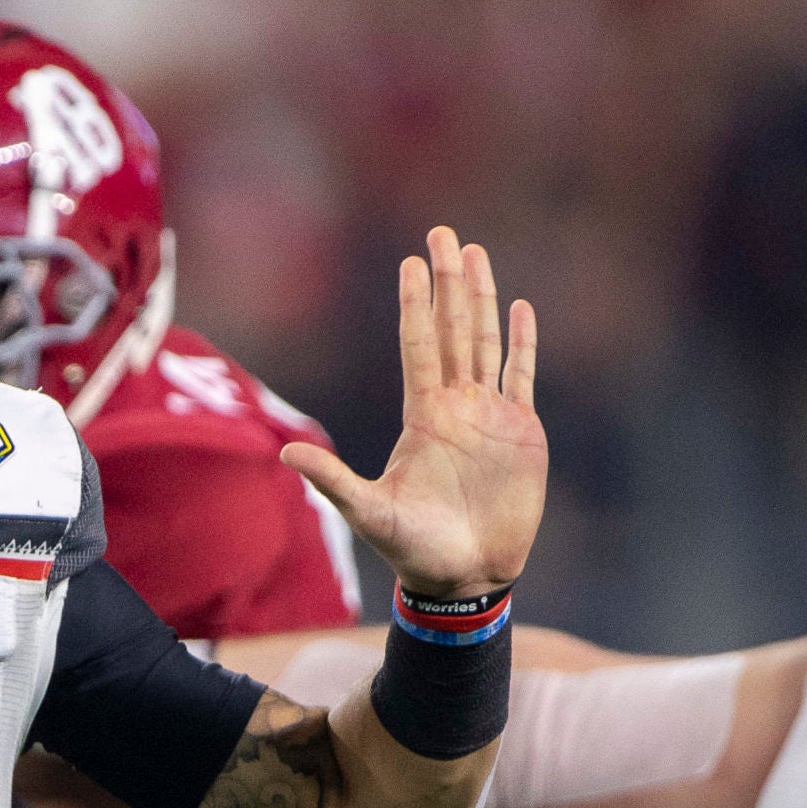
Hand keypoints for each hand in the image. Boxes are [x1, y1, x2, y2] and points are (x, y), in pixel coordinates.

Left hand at [282, 228, 545, 598]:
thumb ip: (332, 480)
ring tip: (476, 255)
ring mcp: (488, 415)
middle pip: (452, 329)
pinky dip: (522, 343)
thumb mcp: (368, 511)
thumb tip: (284, 455)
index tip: (410, 262)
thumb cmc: (413, 547)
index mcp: (421, 415)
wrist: (465, 574)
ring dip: (482, 298)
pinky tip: (520, 310)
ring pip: (485, 342)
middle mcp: (454, 405)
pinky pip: (522, 376)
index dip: (415, 304)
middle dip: (448, 281)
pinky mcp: (522, 431)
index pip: (417, 345)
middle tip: (442, 233)